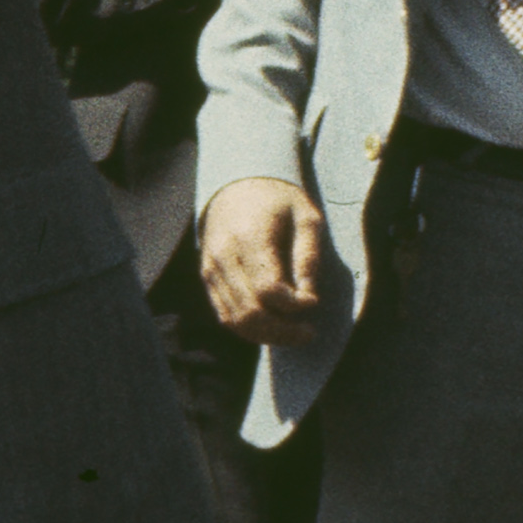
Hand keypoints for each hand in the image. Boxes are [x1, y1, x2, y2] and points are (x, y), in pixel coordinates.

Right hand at [198, 175, 326, 340]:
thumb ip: (308, 257)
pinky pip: (225, 316)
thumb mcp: (306, 217)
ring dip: (268, 335)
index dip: (294, 306)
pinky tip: (273, 327)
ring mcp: (211, 270)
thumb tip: (308, 299)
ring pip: (235, 321)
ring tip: (294, 333)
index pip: (268, 289)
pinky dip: (250, 330)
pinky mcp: (208, 280)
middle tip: (308, 332)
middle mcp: (224, 257)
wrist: (236, 187)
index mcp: (250, 237)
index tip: (314, 303)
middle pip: (250, 311)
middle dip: (283, 330)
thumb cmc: (279, 202)